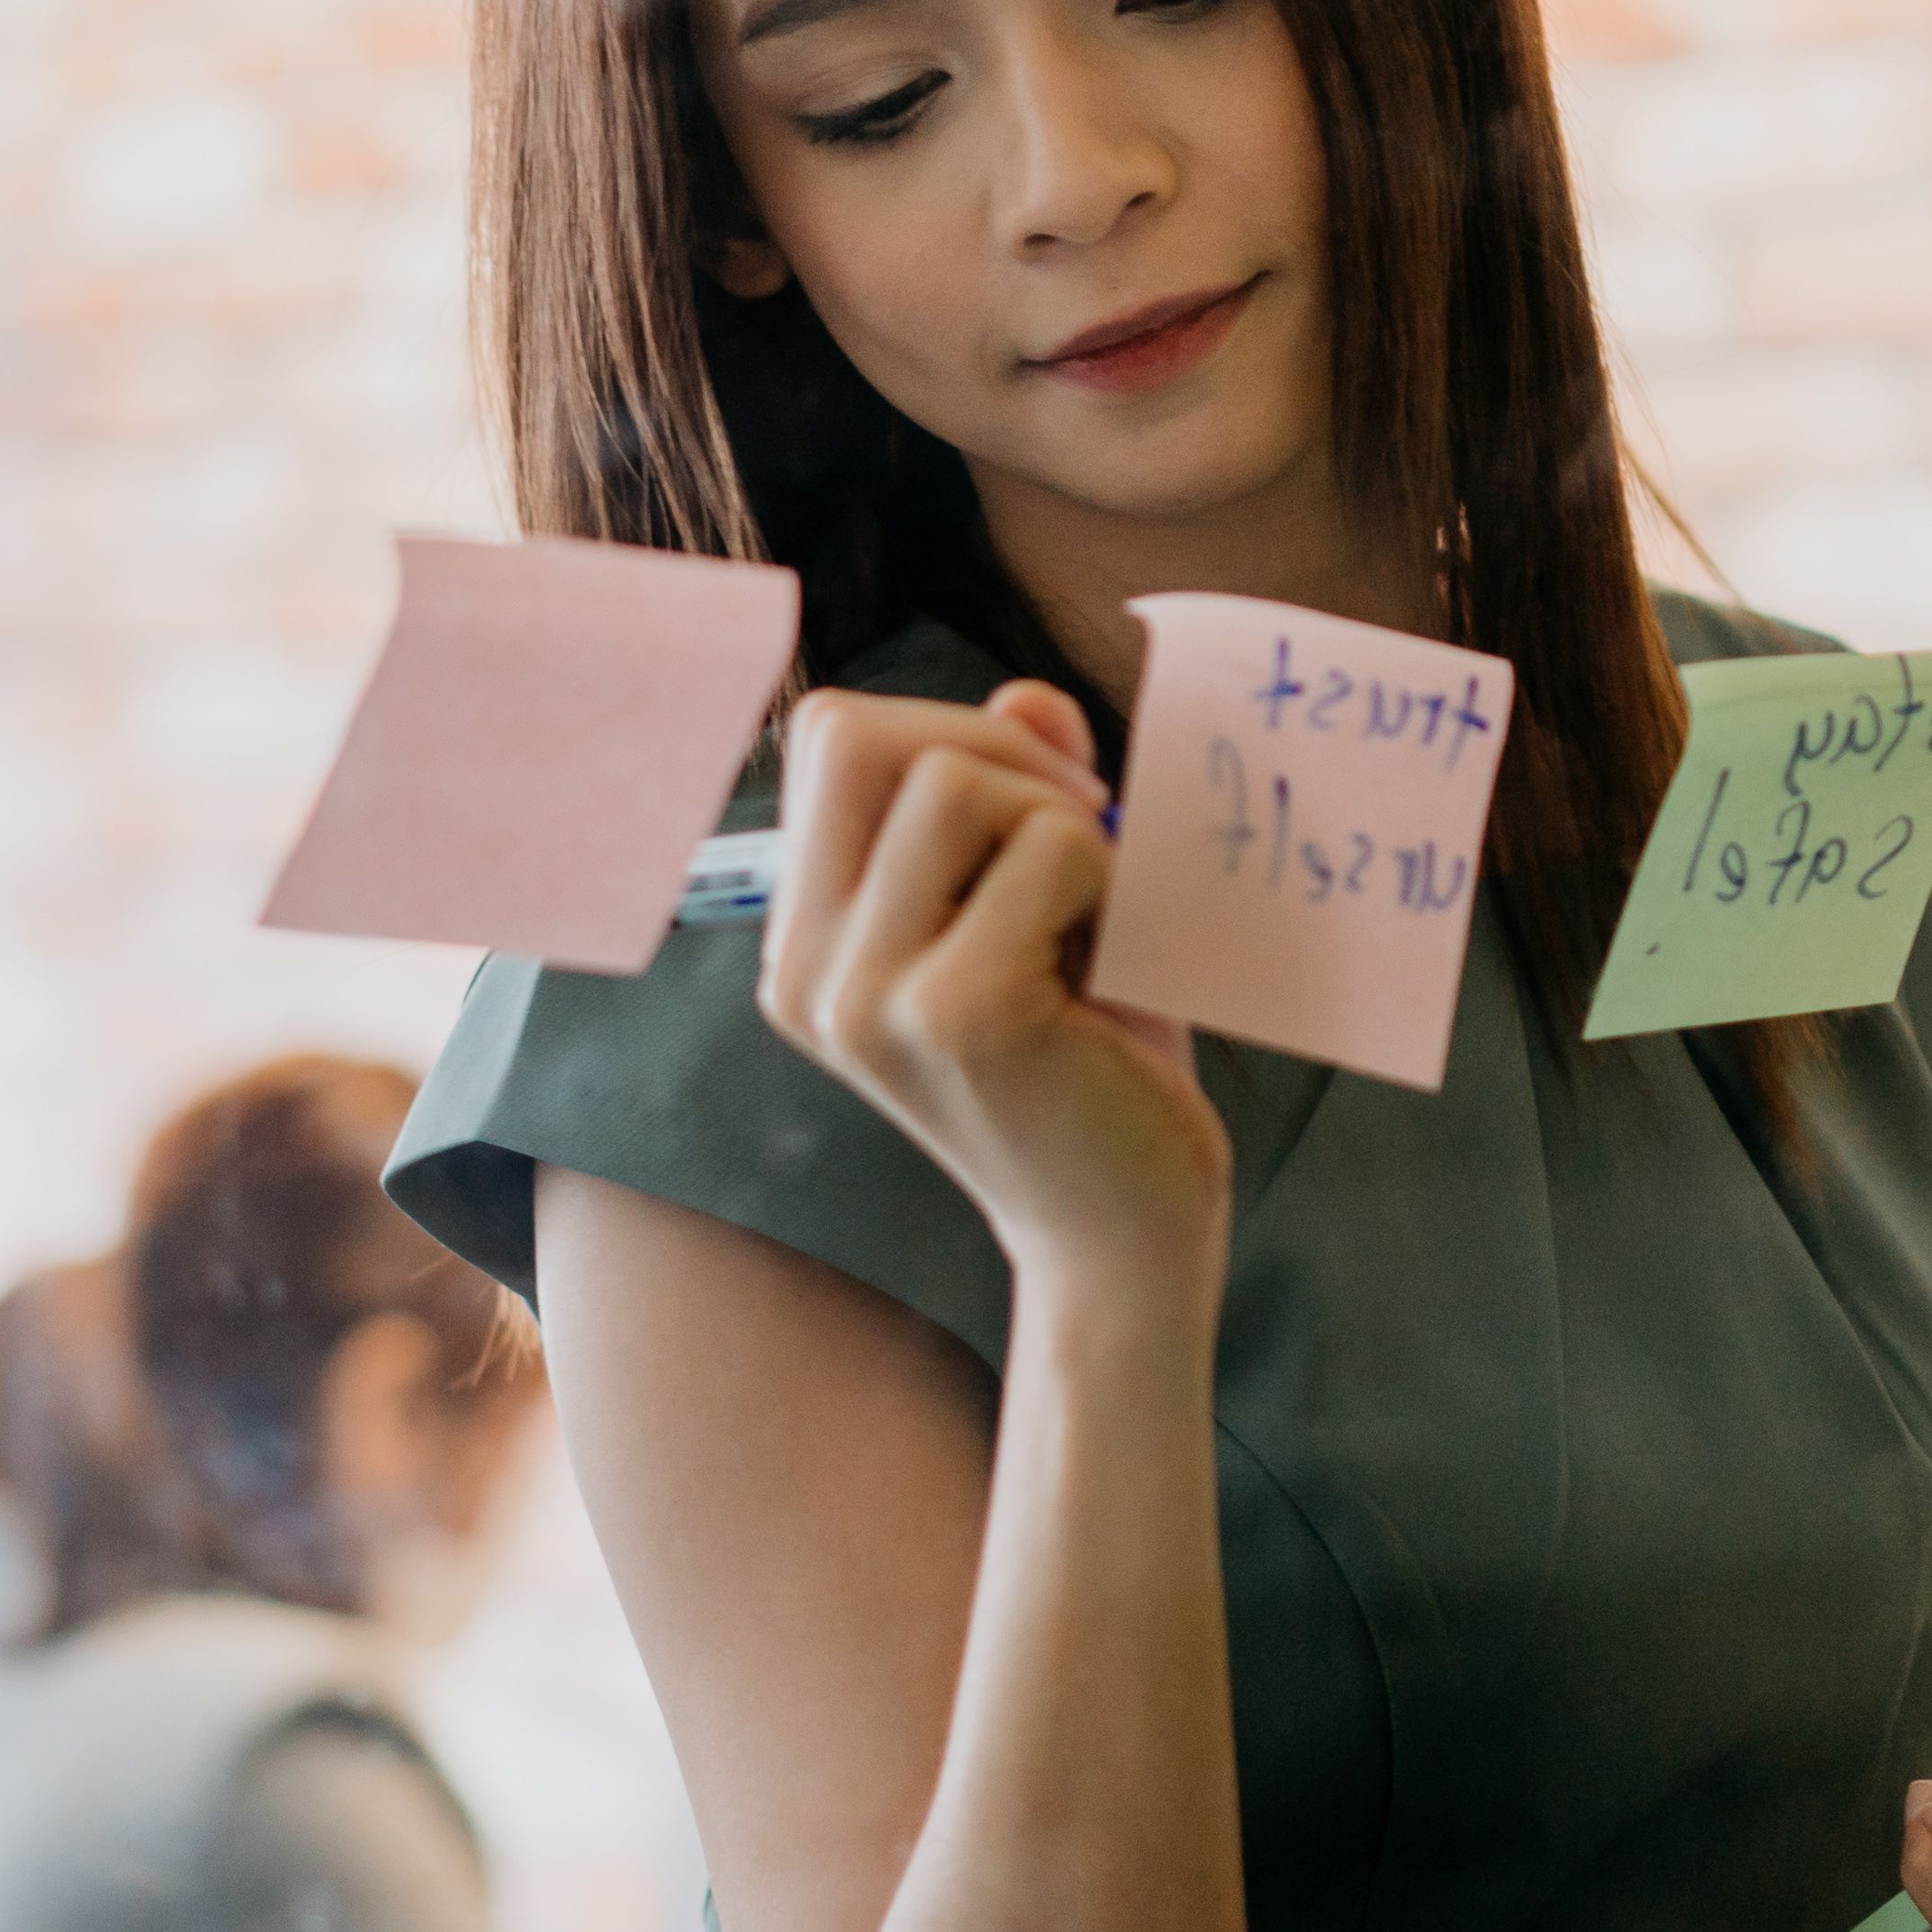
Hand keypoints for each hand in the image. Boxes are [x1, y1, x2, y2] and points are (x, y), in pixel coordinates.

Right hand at [757, 680, 1228, 1295]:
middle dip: (995, 750)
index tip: (1037, 808)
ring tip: (1097, 915)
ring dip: (1059, 820)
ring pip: (954, 781)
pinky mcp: (954, 1014)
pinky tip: (1117, 965)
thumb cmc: (1092, 1062)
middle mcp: (806, 971)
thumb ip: (1021, 791)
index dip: (943, 731)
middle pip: (863, 735)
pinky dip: (1109, 877)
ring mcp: (866, 995)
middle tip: (1084, 837)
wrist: (1127, 1237)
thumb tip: (1027, 694)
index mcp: (805, 945)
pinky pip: (1047, 848)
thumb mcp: (1046, 907)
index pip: (830, 737)